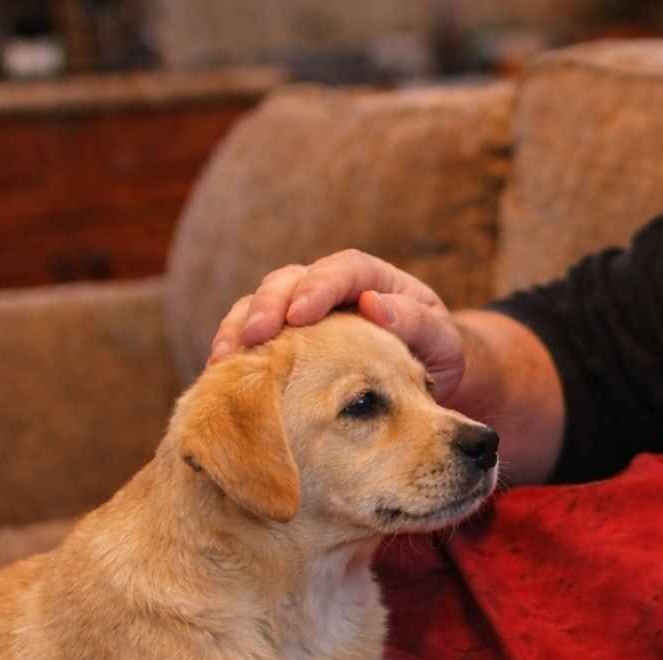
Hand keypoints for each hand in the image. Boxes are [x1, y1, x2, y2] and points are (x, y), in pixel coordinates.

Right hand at [209, 250, 466, 402]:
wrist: (426, 385)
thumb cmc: (438, 357)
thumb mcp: (441, 343)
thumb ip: (416, 323)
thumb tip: (373, 304)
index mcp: (372, 279)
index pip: (342, 270)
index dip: (318, 286)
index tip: (302, 312)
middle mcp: (330, 291)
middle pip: (289, 282)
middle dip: (268, 306)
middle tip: (255, 335)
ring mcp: (302, 318)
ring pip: (260, 308)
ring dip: (239, 330)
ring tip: (224, 360)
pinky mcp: (283, 345)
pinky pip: (253, 344)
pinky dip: (236, 358)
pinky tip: (220, 380)